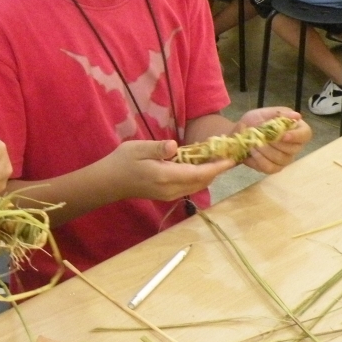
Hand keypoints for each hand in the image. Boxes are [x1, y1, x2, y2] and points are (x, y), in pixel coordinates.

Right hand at [105, 139, 234, 201]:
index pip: (198, 174)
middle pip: (202, 181)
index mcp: (165, 177)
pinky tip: (199, 164)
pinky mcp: (168, 195)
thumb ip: (157, 148)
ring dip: (209, 173)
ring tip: (216, 157)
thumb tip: (174, 146)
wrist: (109, 182)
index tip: (231, 158)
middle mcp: (171, 189)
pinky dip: (199, 176)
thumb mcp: (137, 149)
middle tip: (227, 153)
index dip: (217, 167)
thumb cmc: (122, 162)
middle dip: (216, 169)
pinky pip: (190, 186)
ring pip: (197, 185)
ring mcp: (170, 195)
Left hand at [232, 108, 311, 174]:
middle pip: (292, 149)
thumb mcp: (264, 113)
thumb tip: (297, 116)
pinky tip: (252, 152)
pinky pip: (270, 168)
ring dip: (264, 150)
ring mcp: (285, 159)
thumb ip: (279, 114)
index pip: (305, 135)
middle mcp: (294, 147)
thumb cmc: (255, 122)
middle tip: (260, 136)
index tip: (283, 135)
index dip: (296, 136)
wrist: (238, 133)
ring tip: (253, 143)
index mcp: (296, 130)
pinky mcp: (274, 168)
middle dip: (274, 142)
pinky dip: (258, 159)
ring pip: (280, 159)